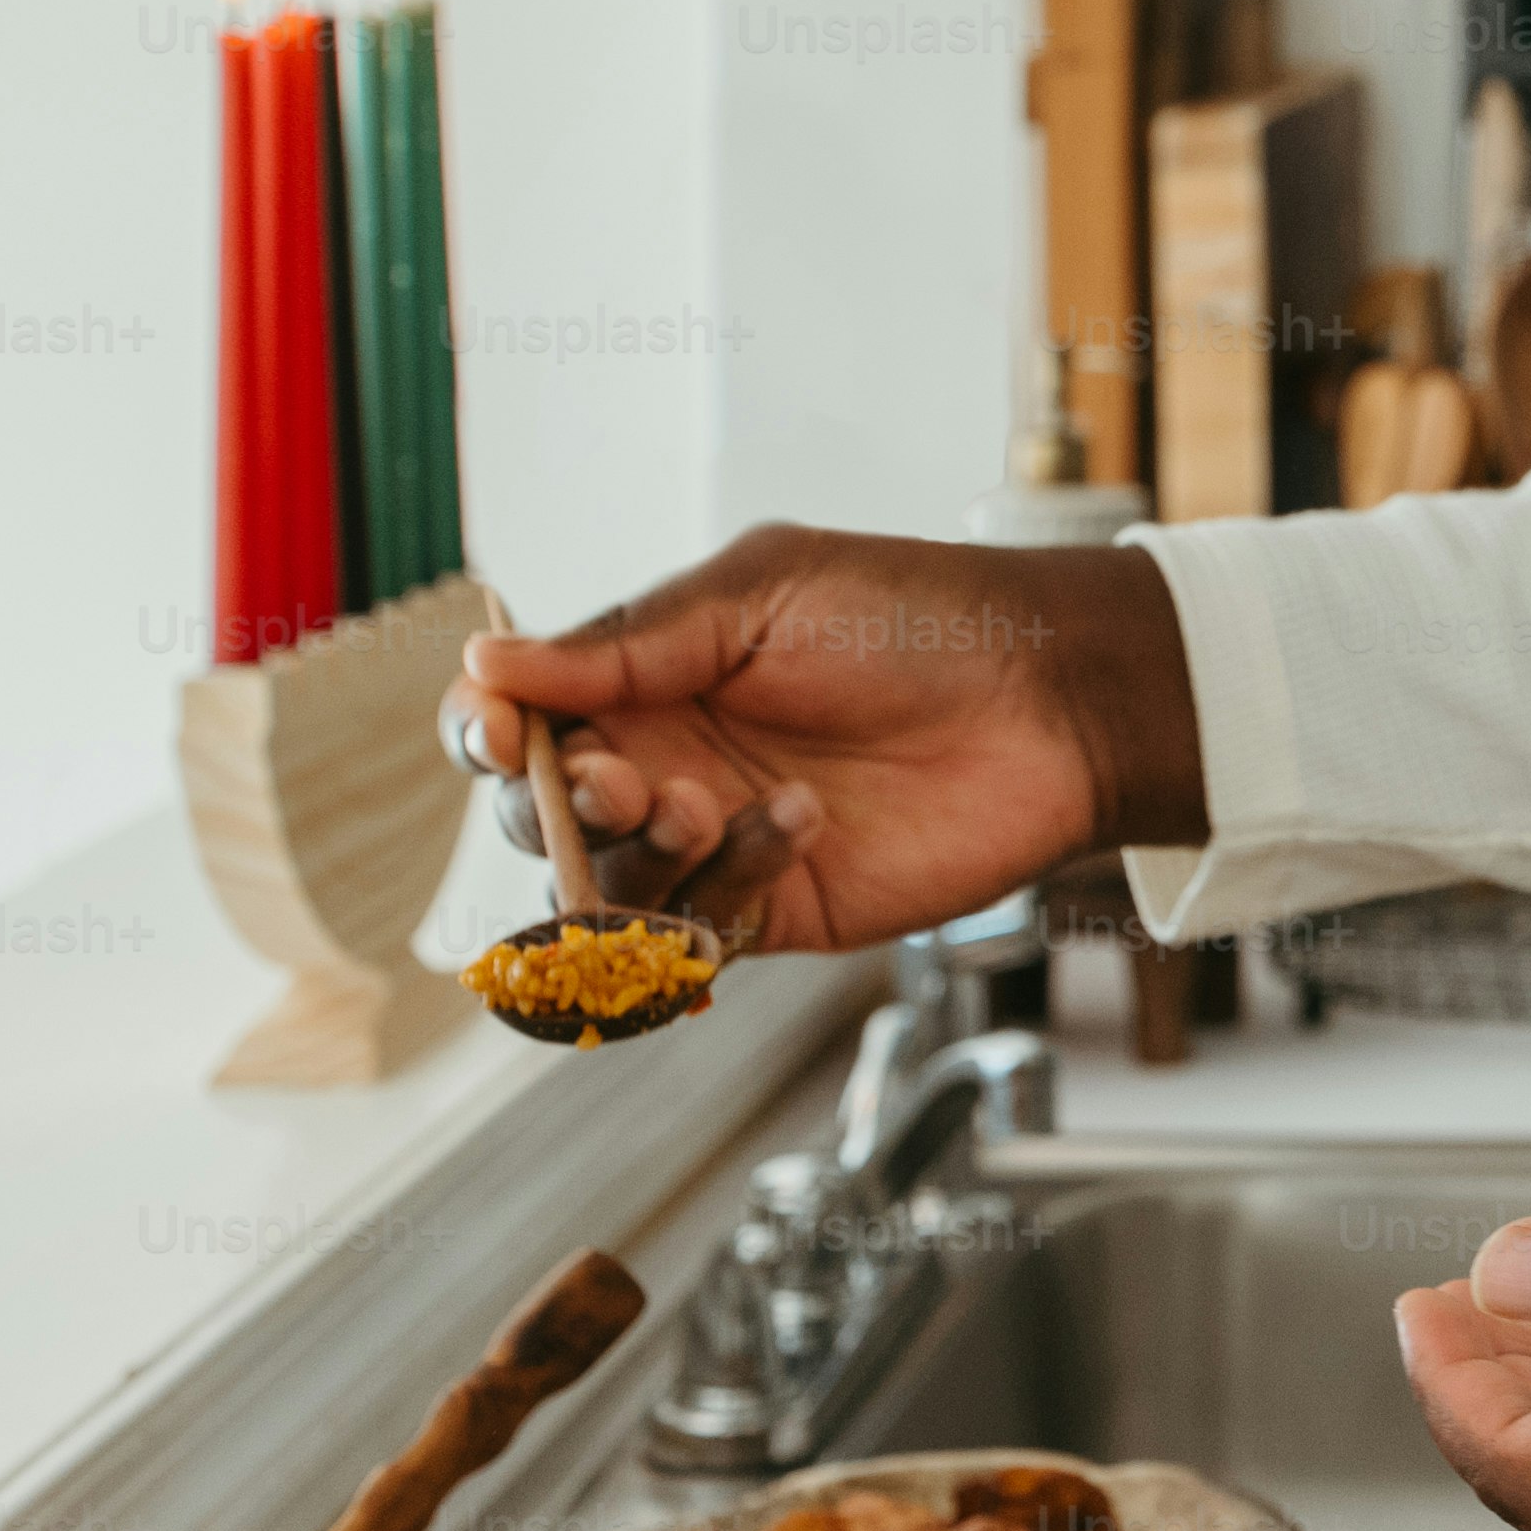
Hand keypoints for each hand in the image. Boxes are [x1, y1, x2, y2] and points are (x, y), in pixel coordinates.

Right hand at [447, 530, 1202, 955]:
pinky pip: (696, 935)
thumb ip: (624, 644)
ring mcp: (714, 843)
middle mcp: (665, 762)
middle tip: (626, 783)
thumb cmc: (916, 618)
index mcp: (646, 676)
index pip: (517, 717)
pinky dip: (729, 885)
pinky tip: (802, 821)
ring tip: (713, 803)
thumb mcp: (760, 595)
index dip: (484, 732)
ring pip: (603, 893)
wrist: (1046, 697)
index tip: (497, 733)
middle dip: (560, 809)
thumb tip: (485, 661)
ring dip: (640, 856)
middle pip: (540, 819)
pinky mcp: (773, 910)